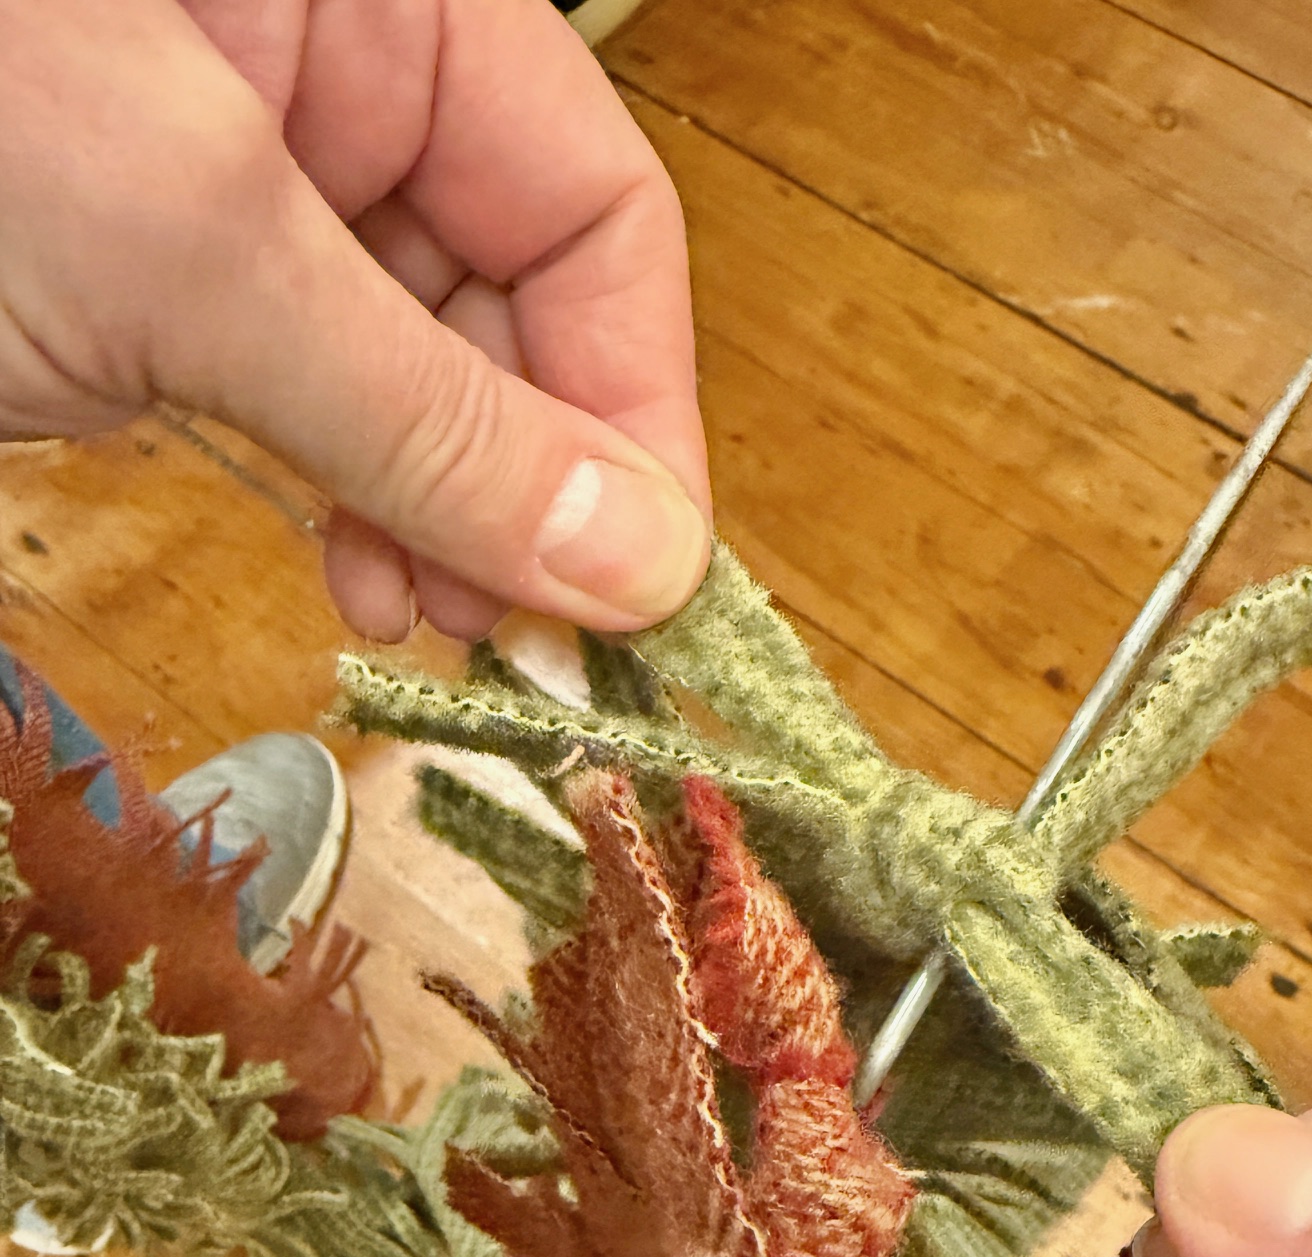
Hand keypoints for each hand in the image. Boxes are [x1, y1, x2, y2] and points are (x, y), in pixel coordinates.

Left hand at [0, 0, 708, 638]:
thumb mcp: (197, 253)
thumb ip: (434, 412)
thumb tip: (642, 560)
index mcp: (389, 5)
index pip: (595, 209)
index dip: (636, 405)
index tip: (638, 584)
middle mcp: (344, 94)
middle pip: (523, 310)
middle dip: (534, 485)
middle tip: (533, 646)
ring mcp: (256, 202)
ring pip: (429, 383)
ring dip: (453, 522)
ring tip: (439, 631)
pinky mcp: (177, 298)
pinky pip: (327, 417)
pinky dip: (360, 513)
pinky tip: (366, 589)